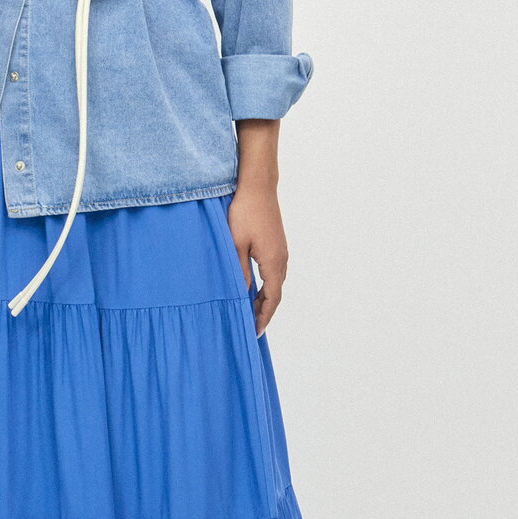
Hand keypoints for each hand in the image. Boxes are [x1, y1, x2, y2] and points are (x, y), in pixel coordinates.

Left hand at [226, 185, 287, 336]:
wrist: (257, 186)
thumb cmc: (244, 213)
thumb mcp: (235, 245)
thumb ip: (239, 272)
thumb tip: (241, 294)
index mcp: (273, 262)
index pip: (273, 298)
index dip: (264, 316)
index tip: (256, 331)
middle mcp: (282, 258)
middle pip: (276, 292)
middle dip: (264, 310)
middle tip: (251, 325)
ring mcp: (281, 250)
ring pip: (275, 281)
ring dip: (265, 297)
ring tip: (250, 310)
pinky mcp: (276, 243)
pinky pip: (274, 271)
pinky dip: (266, 284)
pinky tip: (253, 286)